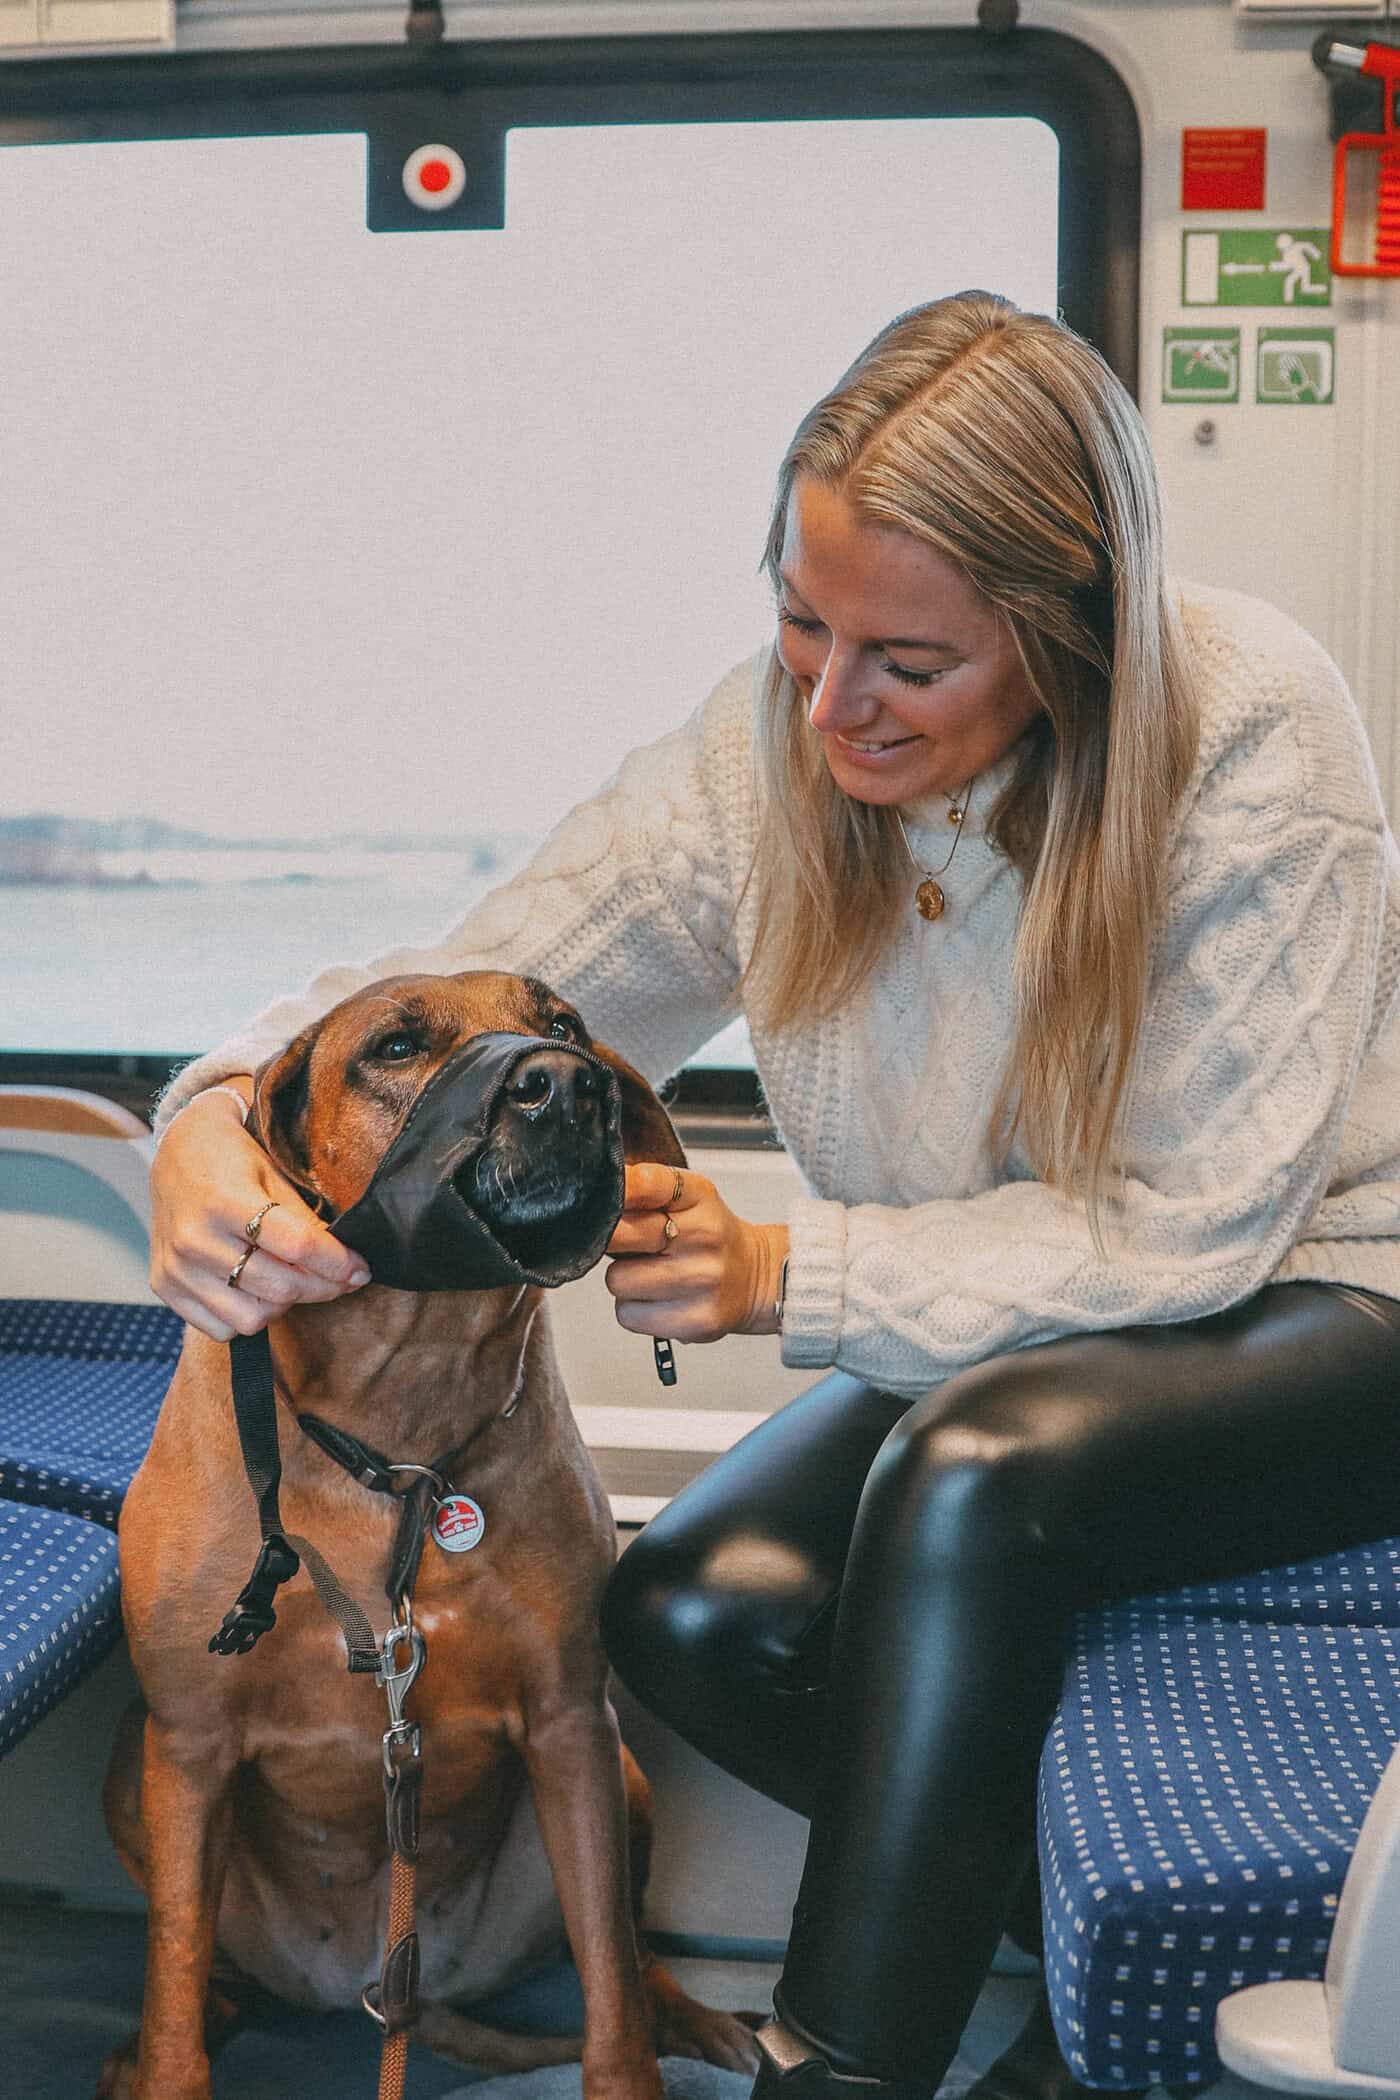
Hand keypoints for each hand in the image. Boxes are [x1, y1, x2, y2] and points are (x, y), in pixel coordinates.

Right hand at [150, 1084, 370, 1341]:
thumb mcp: (275, 1177)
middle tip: (340, 1279)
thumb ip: (305, 1224)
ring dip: (284, 1305)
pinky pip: (221, 1329)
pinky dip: (248, 1316)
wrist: (177, 1152)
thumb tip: (348, 1268)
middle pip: (279, 1287)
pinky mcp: (164, 1286)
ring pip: (252, 1318)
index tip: (360, 1270)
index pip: (297, 1247)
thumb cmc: (234, 1160)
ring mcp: (176, 1267)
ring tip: (291, 1280)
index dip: (338, 1264)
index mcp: (224, 1201)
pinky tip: (256, 1289)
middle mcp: (194, 1239)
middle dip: (323, 1288)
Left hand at [604, 1162, 787, 1343]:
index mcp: (698, 1196)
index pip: (645, 1183)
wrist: (755, 1277)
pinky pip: (628, 1314)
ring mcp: (702, 1280)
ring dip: (624, 1279)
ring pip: (616, 1280)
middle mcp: (705, 1235)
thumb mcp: (687, 1197)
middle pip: (618, 1234)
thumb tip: (592, 1190)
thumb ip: (643, 1189)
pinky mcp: (695, 1321)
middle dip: (611, 1239)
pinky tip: (659, 1298)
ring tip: (650, 1274)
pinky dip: (635, 1309)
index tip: (603, 1196)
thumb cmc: (709, 1236)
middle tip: (630, 1243)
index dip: (615, 1190)